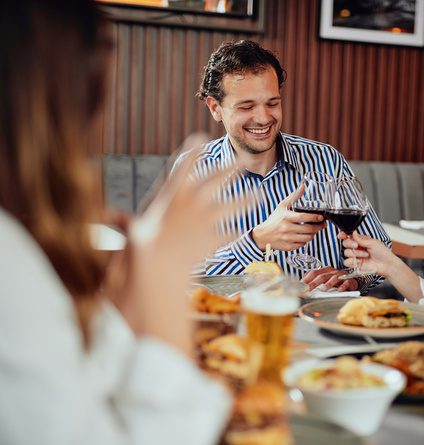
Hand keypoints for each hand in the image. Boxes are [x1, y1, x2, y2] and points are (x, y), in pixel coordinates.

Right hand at [106, 133, 248, 354]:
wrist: (159, 269)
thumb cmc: (142, 248)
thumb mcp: (134, 230)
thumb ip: (123, 221)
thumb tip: (104, 217)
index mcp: (173, 196)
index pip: (184, 167)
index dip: (192, 151)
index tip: (200, 137)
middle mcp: (193, 204)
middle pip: (216, 180)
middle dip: (230, 168)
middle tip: (241, 160)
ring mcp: (206, 220)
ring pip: (232, 206)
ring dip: (247, 199)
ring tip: (260, 193)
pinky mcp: (215, 237)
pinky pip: (228, 233)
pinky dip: (233, 233)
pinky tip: (240, 231)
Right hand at [251, 191, 326, 250]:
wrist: (263, 236)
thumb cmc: (273, 220)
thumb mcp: (282, 207)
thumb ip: (293, 197)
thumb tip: (302, 187)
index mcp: (286, 217)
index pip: (304, 217)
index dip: (315, 217)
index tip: (321, 217)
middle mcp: (287, 229)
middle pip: (309, 229)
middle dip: (319, 226)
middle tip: (322, 224)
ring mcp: (288, 239)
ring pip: (308, 238)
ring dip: (313, 233)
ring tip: (314, 229)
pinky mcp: (289, 247)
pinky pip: (303, 244)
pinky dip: (305, 240)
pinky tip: (304, 235)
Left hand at [301, 266, 358, 291]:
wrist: (351, 280)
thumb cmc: (336, 280)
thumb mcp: (325, 278)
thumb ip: (315, 279)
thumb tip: (303, 282)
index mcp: (325, 270)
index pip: (314, 272)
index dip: (307, 278)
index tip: (301, 284)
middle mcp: (332, 272)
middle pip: (322, 276)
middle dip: (314, 282)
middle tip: (308, 288)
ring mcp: (341, 276)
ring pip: (334, 278)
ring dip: (328, 284)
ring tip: (323, 289)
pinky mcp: (348, 281)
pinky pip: (345, 283)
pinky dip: (342, 287)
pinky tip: (339, 290)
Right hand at [339, 232, 398, 278]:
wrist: (386, 264)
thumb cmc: (382, 252)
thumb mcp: (373, 242)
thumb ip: (361, 239)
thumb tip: (353, 234)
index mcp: (361, 240)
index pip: (349, 236)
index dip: (344, 235)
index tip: (342, 235)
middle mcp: (357, 248)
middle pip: (345, 243)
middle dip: (350, 244)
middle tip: (356, 245)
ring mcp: (356, 256)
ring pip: (346, 253)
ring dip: (356, 253)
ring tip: (365, 255)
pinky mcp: (355, 264)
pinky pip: (347, 262)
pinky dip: (353, 261)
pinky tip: (360, 261)